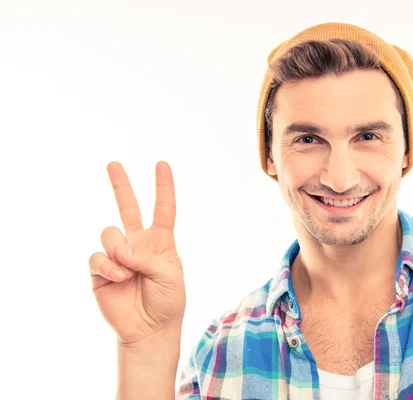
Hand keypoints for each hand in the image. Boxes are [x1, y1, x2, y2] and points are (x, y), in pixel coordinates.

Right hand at [89, 161, 185, 345]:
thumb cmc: (168, 301)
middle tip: (113, 164)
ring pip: (109, 232)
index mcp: (160, 242)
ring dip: (117, 248)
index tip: (162, 165)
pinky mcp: (100, 271)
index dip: (163, 187)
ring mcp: (118, 256)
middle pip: (128, 208)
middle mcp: (138, 244)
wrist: (150, 329)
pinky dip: (108, 265)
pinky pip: (97, 256)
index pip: (163, 209)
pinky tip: (118, 277)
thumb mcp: (170, 276)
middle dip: (121, 185)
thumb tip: (121, 249)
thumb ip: (148, 258)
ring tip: (127, 269)